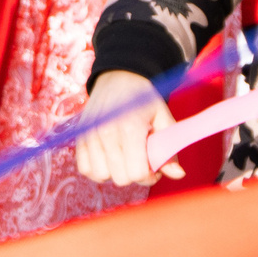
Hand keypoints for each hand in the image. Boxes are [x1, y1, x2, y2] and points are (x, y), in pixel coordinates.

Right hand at [74, 69, 182, 186]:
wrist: (120, 77)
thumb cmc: (144, 99)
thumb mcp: (163, 119)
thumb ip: (170, 149)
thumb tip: (178, 174)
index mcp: (130, 128)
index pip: (137, 173)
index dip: (150, 175)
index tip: (155, 165)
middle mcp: (105, 133)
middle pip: (121, 178)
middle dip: (135, 174)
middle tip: (142, 159)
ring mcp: (89, 136)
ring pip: (101, 176)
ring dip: (115, 172)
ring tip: (125, 157)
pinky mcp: (79, 138)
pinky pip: (86, 169)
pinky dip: (98, 169)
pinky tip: (110, 158)